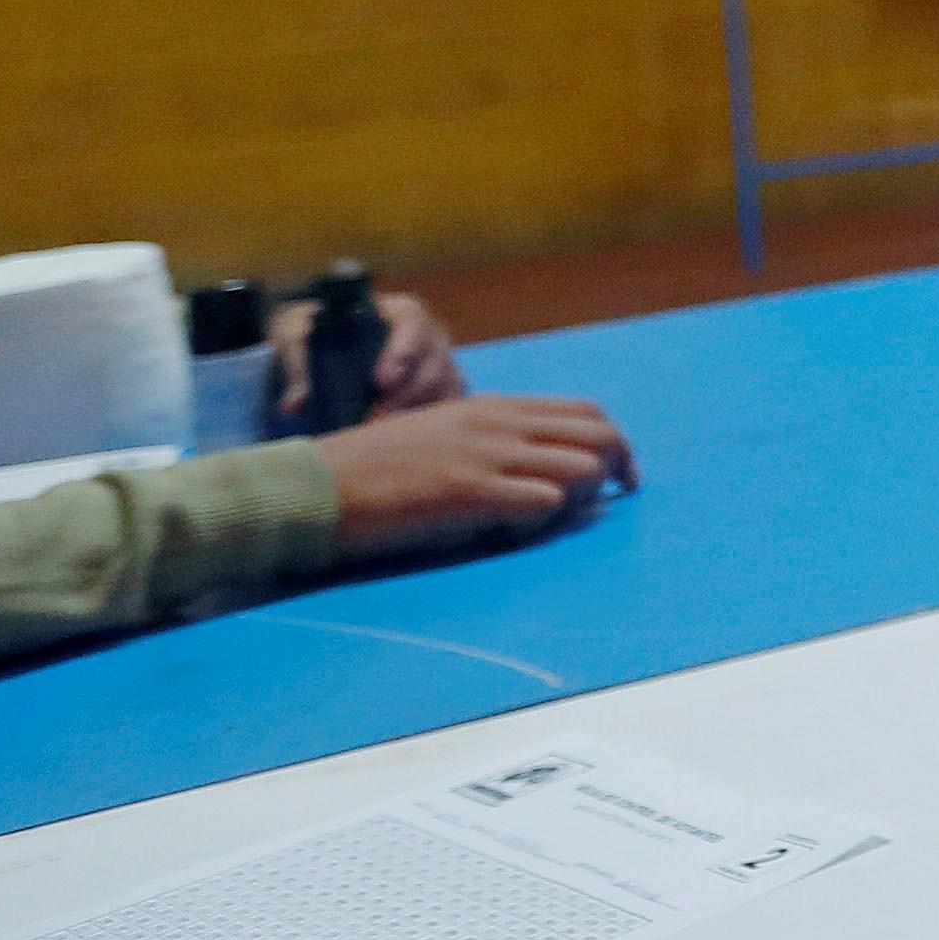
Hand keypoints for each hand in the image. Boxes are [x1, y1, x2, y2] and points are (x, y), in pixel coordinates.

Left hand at [263, 288, 461, 424]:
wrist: (326, 342)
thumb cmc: (318, 331)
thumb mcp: (298, 337)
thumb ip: (297, 365)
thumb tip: (296, 403)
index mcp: (400, 312)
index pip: (412, 324)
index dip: (402, 351)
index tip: (381, 380)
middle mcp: (429, 335)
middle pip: (434, 362)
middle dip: (407, 393)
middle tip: (375, 418)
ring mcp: (440, 362)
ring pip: (447, 385)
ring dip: (419, 411)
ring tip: (388, 434)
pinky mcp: (442, 388)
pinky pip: (451, 404)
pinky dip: (435, 421)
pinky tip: (409, 437)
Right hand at [323, 397, 632, 563]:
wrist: (319, 485)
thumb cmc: (376, 468)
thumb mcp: (443, 434)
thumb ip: (492, 440)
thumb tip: (538, 463)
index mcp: (493, 407)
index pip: (584, 411)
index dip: (613, 442)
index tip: (619, 475)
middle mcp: (498, 423)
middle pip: (598, 435)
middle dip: (617, 467)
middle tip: (611, 499)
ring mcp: (485, 456)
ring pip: (581, 467)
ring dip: (581, 499)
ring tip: (549, 519)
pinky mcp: (468, 492)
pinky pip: (542, 502)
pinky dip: (544, 521)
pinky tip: (515, 532)